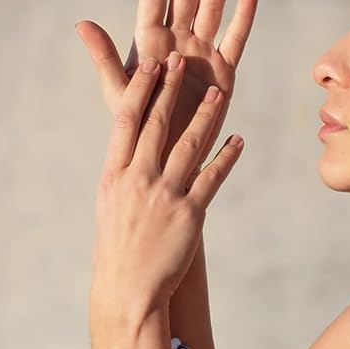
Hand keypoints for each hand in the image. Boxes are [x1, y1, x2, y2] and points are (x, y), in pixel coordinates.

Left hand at [76, 0, 257, 175]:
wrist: (166, 158)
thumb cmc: (138, 130)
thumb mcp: (119, 94)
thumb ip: (106, 58)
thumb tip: (82, 23)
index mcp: (149, 42)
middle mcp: (177, 41)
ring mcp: (202, 55)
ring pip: (214, 8)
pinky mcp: (224, 74)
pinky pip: (235, 39)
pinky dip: (243, 15)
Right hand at [89, 52, 244, 316]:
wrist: (128, 289)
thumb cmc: (119, 247)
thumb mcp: (111, 204)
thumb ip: (124, 172)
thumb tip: (132, 147)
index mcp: (114, 174)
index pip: (126, 120)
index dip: (140, 89)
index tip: (150, 63)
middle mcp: (138, 180)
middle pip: (157, 125)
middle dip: (171, 89)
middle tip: (182, 59)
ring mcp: (165, 196)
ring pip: (189, 146)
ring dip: (205, 116)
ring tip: (218, 93)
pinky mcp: (190, 215)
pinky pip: (212, 179)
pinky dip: (227, 158)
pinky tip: (239, 140)